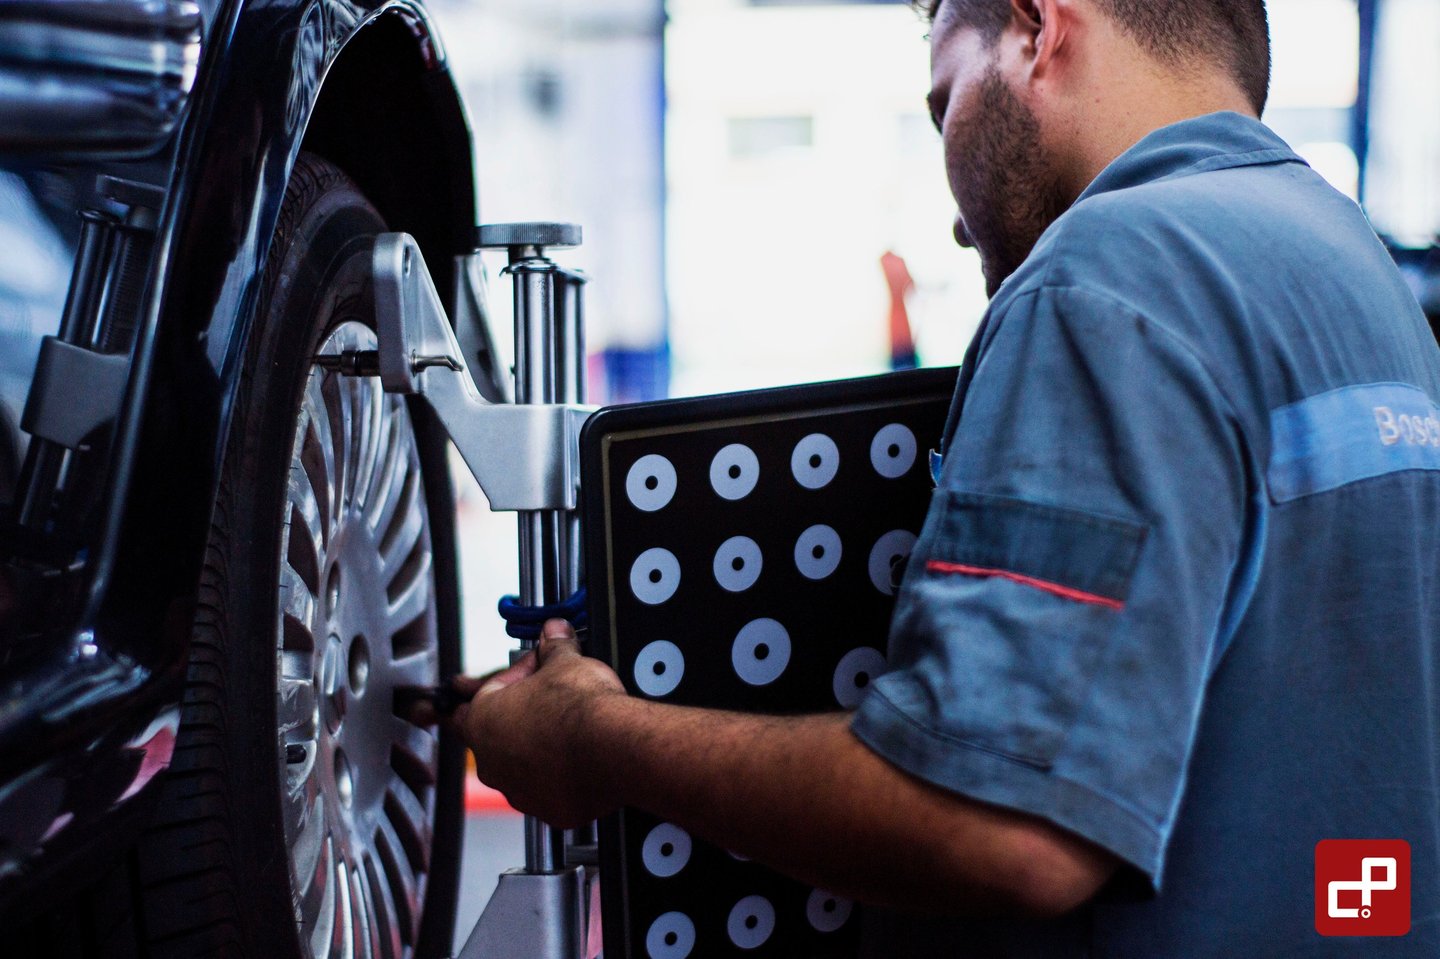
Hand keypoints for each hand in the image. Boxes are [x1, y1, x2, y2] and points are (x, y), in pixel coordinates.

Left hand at [453, 619, 626, 827]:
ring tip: (564, 733)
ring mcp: (519, 791)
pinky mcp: (549, 810)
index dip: (504, 680)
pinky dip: (560, 778)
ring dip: (536, 751)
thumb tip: (554, 632)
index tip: (519, 673)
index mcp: (485, 719)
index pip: (480, 695)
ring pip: (520, 767)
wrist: (614, 748)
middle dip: (516, 717)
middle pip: (495, 734)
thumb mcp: (565, 662)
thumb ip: (554, 648)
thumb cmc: (580, 709)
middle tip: (539, 700)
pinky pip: (550, 791)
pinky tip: (579, 762)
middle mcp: (493, 761)